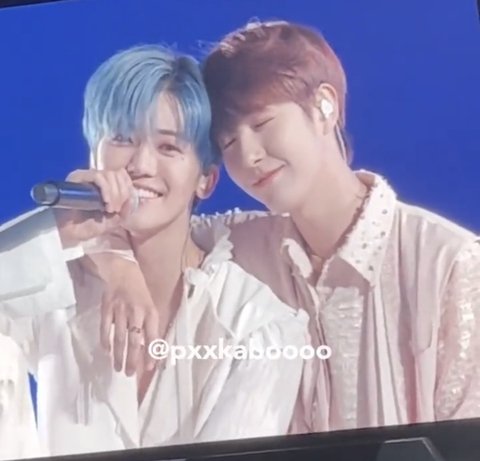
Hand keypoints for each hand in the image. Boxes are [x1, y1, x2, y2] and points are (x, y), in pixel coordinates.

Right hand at [55, 168, 133, 247]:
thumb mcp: (112, 220)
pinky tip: (105, 203)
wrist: (67, 232)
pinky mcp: (77, 177)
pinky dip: (106, 190)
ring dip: (114, 193)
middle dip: (122, 193)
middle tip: (115, 210)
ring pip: (109, 175)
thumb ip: (124, 211)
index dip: (127, 189)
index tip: (123, 207)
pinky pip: (98, 177)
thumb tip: (131, 199)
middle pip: (118, 174)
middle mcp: (96, 177)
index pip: (123, 175)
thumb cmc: (88, 226)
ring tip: (110, 209)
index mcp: (106, 185)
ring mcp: (86, 176)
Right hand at [95, 255, 160, 375]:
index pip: (152, 336)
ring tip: (118, 368)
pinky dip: (105, 341)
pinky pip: (105, 328)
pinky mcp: (107, 308)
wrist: (123, 270)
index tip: (149, 368)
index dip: (151, 353)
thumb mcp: (150, 306)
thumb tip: (152, 349)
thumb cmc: (140, 291)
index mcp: (150, 312)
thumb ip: (150, 326)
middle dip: (133, 359)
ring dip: (119, 355)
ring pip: (119, 337)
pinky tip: (106, 352)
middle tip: (130, 374)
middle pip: (135, 340)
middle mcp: (136, 312)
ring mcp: (120, 310)